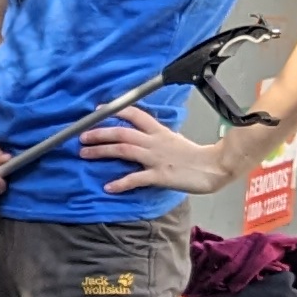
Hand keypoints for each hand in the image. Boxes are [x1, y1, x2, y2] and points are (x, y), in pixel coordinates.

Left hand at [82, 107, 237, 196]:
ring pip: (123, 150)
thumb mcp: (174, 140)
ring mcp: (156, 158)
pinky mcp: (159, 175)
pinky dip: (121, 182)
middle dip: (99, 133)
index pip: (135, 114)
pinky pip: (136, 178)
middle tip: (81, 136)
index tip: (99, 110)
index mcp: (159, 131)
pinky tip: (108, 186)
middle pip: (122, 132)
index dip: (115, 111)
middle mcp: (154, 142)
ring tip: (84, 154)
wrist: (214, 167)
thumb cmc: (196, 156)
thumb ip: (156, 138)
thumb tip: (141, 137)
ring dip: (102, 151)